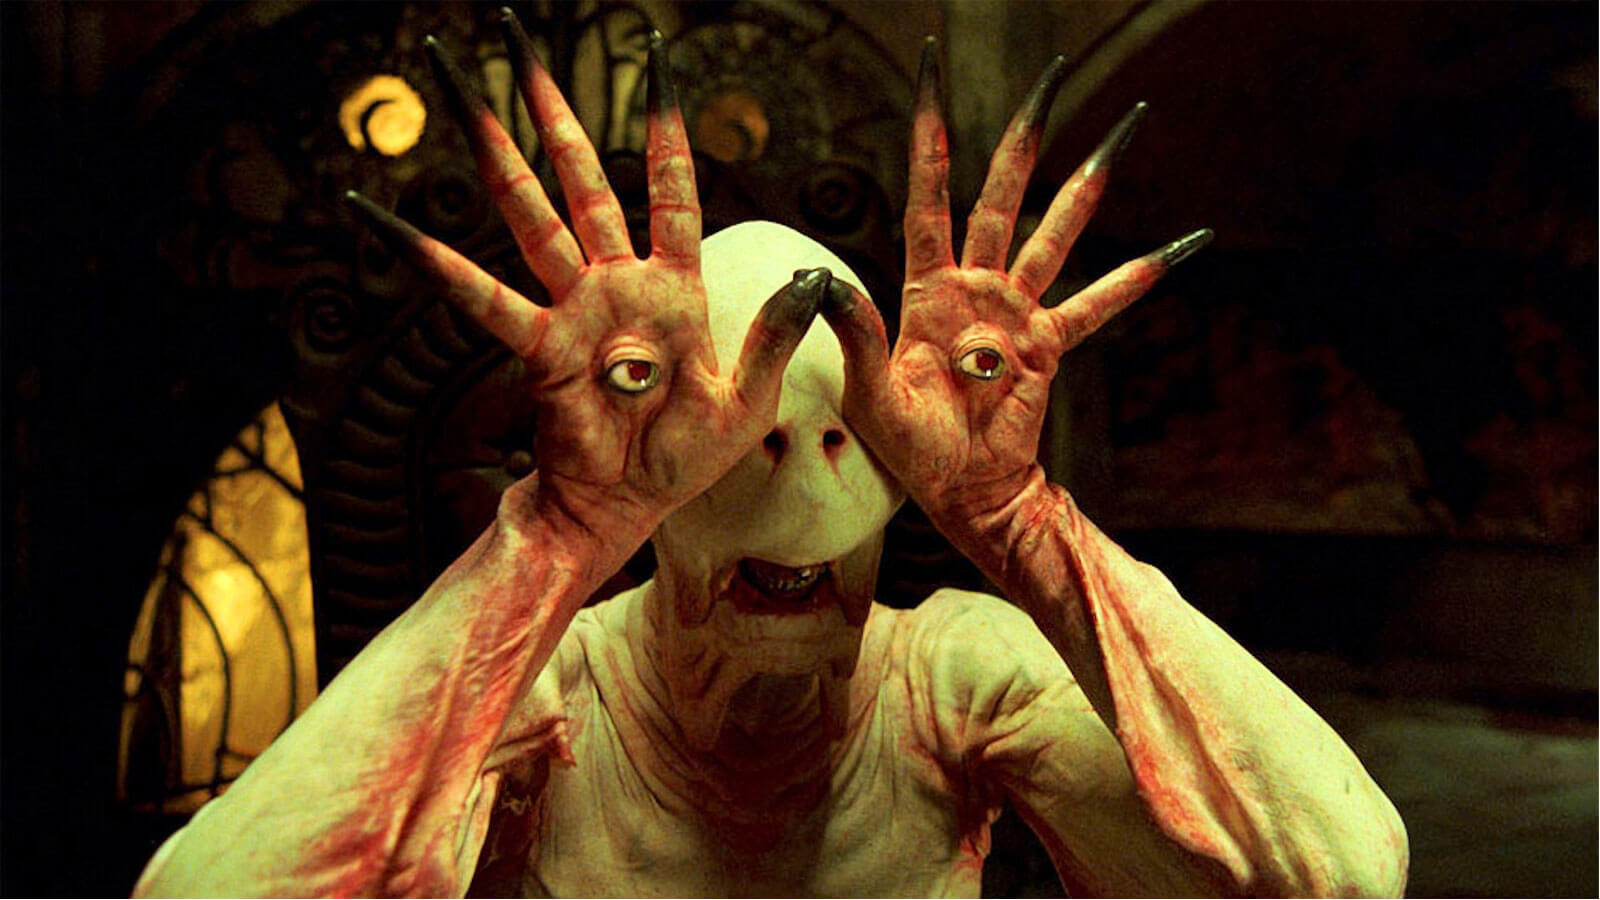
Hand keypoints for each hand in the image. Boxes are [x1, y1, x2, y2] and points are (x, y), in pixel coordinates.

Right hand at [349, 17, 822, 542]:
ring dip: (499, 153)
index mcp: (671, 285)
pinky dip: (440, 267)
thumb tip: (816, 279)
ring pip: (531, 214)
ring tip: (465, 96)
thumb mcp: (748, 396)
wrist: (631, 506)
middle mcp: (614, 282)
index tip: (657, 66)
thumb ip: (774, 335)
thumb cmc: (686, 457)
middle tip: (521, 43)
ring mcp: (572, 309)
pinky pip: (486, 300)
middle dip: (553, 112)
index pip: (669, 187)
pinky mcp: (540, 346)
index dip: (664, 130)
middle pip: (581, 177)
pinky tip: (392, 226)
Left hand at [823, 38, 1209, 520]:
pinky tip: (1178, 246)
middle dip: (1024, 135)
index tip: (932, 75)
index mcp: (925, 289)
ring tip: (1122, 132)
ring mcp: (1016, 311)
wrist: (961, 493)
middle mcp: (975, 286)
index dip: (930, 138)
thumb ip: (855, 333)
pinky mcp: (1048, 345)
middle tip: (1050, 74)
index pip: (928, 196)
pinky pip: (1096, 306)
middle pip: (1002, 193)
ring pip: (1056, 231)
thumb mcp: (868, 393)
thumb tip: (819, 281)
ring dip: (1088, 183)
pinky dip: (1134, 278)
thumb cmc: (911, 448)